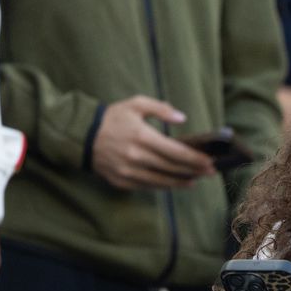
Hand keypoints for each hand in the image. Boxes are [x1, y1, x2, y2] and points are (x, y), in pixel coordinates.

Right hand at [90, 95, 216, 189]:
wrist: (81, 135)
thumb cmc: (112, 118)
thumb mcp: (135, 104)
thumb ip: (160, 109)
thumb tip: (182, 118)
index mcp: (142, 136)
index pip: (176, 152)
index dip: (195, 159)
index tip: (209, 162)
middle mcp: (136, 157)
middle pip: (172, 168)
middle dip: (194, 171)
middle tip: (210, 172)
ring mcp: (128, 172)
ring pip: (161, 181)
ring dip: (181, 182)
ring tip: (195, 180)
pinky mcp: (121, 182)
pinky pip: (147, 186)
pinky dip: (163, 186)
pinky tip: (174, 183)